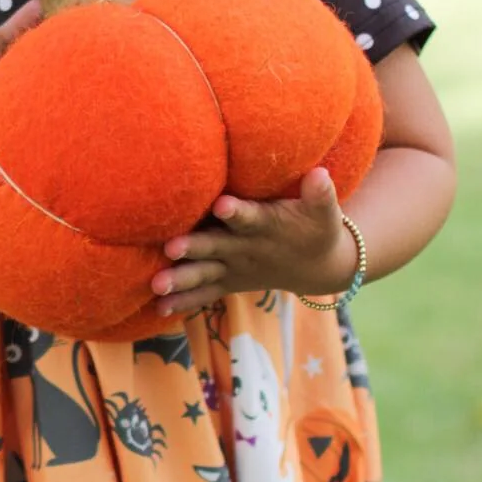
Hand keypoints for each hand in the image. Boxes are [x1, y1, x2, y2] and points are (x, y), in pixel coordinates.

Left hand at [151, 168, 360, 316]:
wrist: (319, 267)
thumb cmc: (317, 227)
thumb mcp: (325, 211)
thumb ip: (319, 193)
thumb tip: (320, 173)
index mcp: (267, 227)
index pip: (251, 218)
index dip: (237, 212)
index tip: (221, 204)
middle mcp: (246, 249)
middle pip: (216, 247)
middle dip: (194, 247)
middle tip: (170, 247)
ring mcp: (235, 268)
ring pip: (205, 273)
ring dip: (181, 279)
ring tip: (156, 285)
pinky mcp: (228, 282)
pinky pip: (205, 294)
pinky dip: (183, 302)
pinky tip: (158, 309)